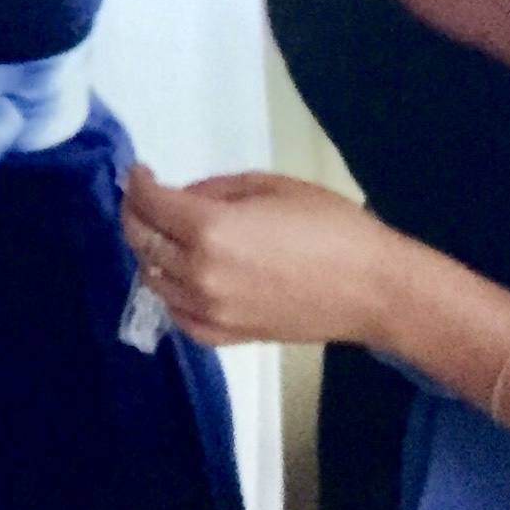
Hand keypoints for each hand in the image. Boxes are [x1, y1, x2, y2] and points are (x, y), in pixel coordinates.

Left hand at [123, 162, 410, 348]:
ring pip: (153, 279)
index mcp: (210, 229)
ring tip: (159, 234)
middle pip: (143, 241)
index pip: (150, 204)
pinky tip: (179, 276)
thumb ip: (216, 189)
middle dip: (134, 214)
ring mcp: (210, 309)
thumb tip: (181, 197)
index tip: (138, 173)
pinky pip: (178, 315)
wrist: (375, 290)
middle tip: (140, 200)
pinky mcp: (226, 335)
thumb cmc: (331, 227)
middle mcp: (199, 272)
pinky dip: (169, 293)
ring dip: (147, 252)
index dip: (137, 184)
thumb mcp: (270, 186)